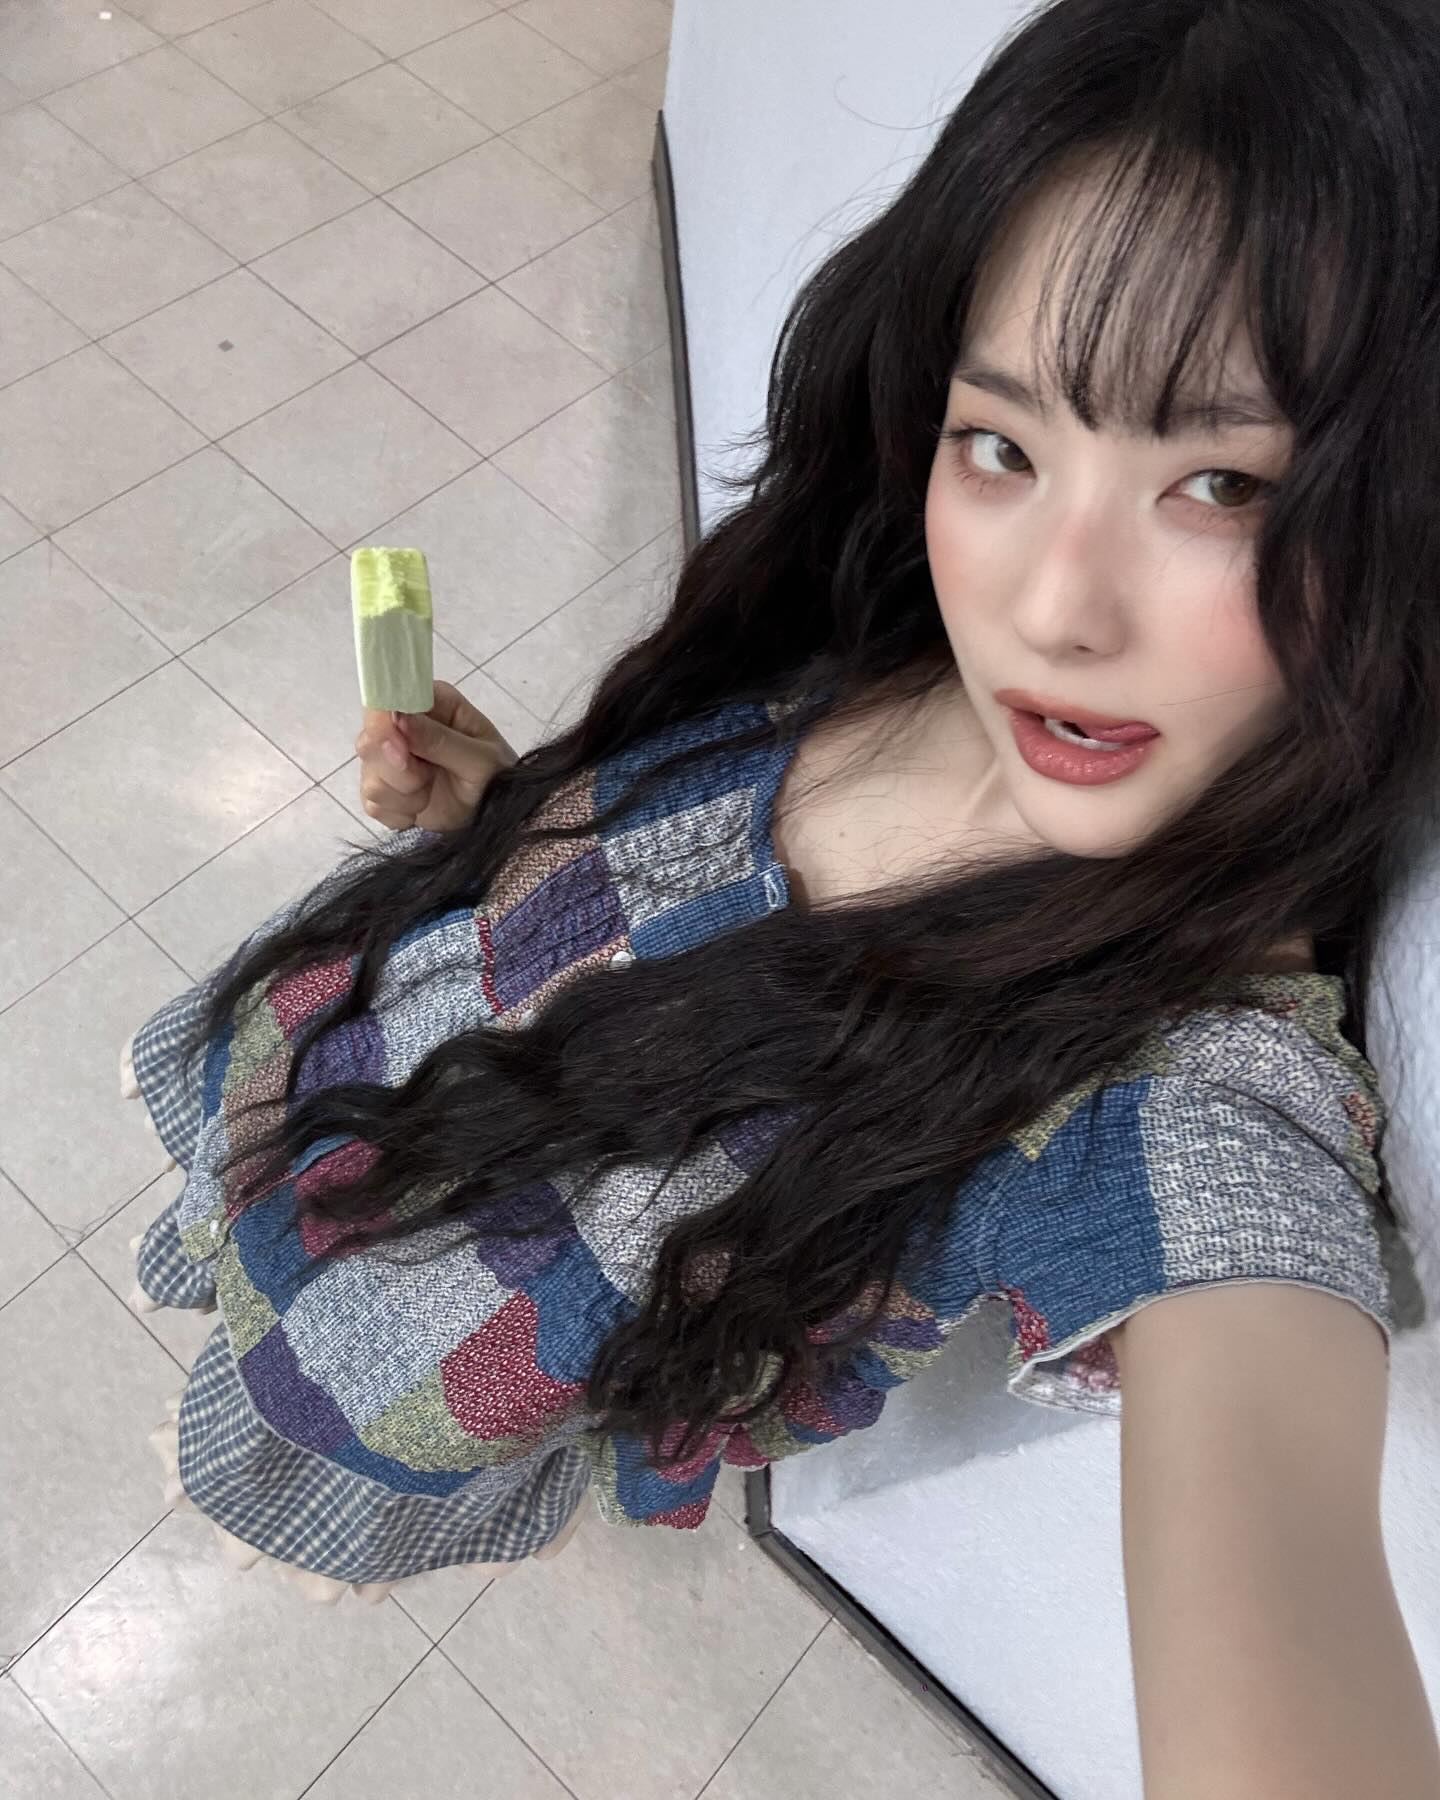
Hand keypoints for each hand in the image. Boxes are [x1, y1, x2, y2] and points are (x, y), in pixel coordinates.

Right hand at [354, 680, 516, 832]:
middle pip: (368, 741)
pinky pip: (372, 803)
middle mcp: (403, 726)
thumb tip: (398, 717)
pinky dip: (398, 813)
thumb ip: (440, 739)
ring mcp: (390, 759)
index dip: (383, 724)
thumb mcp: (480, 759)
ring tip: (430, 795)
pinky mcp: (385, 789)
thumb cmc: (497, 777)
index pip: (386, 700)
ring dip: (402, 795)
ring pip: (369, 776)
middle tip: (426, 780)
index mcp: (431, 704)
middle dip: (397, 770)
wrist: (495, 815)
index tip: (402, 750)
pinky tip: (420, 809)